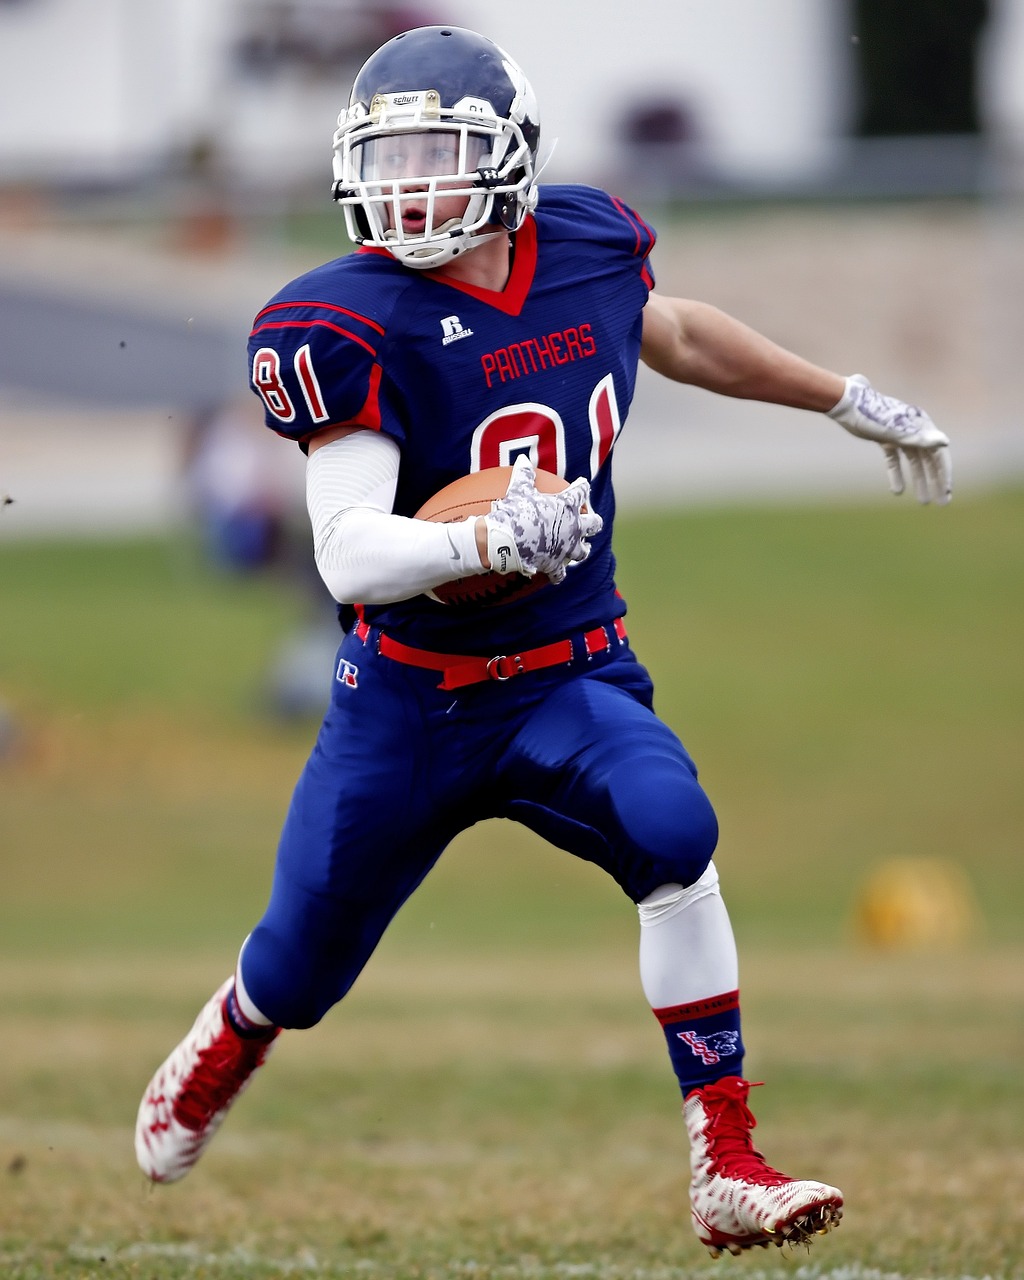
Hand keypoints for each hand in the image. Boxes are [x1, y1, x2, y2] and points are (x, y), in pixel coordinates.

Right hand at [484, 455, 602, 582]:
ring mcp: (567, 548)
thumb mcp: (519, 490)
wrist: (506, 540)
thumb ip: (524, 475)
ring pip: (582, 551)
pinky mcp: (556, 565)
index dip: (581, 486)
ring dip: (582, 549)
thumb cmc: (514, 512)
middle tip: (592, 521)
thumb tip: (522, 459)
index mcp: (567, 506)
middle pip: (594, 524)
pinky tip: (556, 576)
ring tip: (582, 549)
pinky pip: (560, 573)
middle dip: (594, 522)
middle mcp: (573, 527)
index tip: (582, 484)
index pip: (580, 491)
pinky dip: (557, 574)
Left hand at [827, 374, 951, 504]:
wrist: (847, 404)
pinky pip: (894, 460)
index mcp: (921, 425)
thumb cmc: (872, 415)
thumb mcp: (896, 431)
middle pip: (929, 460)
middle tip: (942, 503)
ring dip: (919, 481)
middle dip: (936, 482)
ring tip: (924, 502)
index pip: (939, 453)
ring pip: (914, 462)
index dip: (945, 473)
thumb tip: (945, 442)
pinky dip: (896, 475)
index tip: (947, 492)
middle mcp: (914, 429)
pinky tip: (897, 492)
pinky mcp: (884, 439)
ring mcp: (899, 434)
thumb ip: (920, 438)